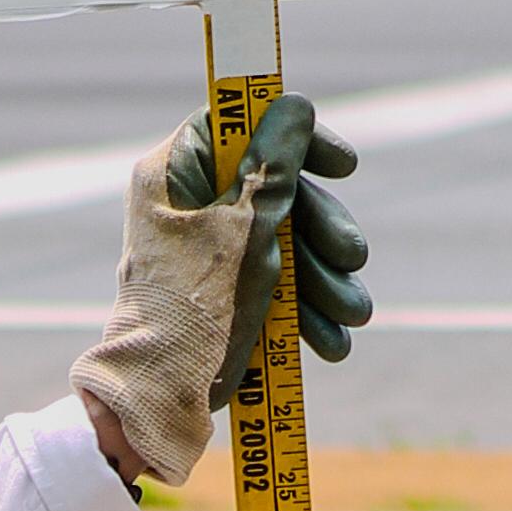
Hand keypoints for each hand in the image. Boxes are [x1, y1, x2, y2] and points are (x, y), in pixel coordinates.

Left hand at [167, 89, 373, 390]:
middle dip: (322, 232)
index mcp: (175, 173)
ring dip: (323, 279)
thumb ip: (275, 165)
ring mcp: (204, 252)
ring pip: (281, 242)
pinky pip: (272, 285)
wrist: (158, 407)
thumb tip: (293, 103)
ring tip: (352, 317)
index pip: (242, 126)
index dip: (297, 138)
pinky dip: (303, 309)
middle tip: (354, 257)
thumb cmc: (197, 308)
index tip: (344, 166)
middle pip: (274, 190)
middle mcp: (186, 205)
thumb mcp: (246, 229)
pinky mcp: (219, 295)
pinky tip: (331, 342)